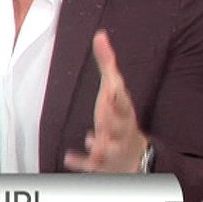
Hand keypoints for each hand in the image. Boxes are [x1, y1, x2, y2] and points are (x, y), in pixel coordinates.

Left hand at [64, 30, 149, 173]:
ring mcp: (114, 150)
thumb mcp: (114, 89)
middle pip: (120, 127)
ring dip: (102, 146)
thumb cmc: (119, 117)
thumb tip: (100, 35)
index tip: (113, 89)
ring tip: (93, 140)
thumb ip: (106, 63)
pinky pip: (92, 167)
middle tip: (103, 118)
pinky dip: (82, 163)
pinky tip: (68, 157)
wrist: (134, 156)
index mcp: (124, 112)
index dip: (119, 97)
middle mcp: (121, 131)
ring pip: (111, 150)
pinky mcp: (103, 166)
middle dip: (113, 122)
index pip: (125, 104)